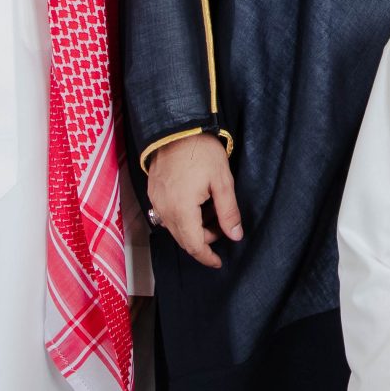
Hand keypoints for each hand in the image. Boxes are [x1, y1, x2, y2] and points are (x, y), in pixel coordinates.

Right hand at [145, 134, 241, 267]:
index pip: (193, 245)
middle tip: (222, 226)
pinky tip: (197, 203)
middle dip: (204, 240)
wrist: (177, 128)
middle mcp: (164, 209)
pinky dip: (183, 217)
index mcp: (182, 209)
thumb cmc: (201, 151)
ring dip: (194, 228)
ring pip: (175, 228)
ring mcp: (156, 201)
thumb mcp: (222, 181)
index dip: (206, 257)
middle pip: (184, 239)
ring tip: (212, 210)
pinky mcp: (153, 193)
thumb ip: (228, 211)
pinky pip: (167, 215)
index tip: (218, 262)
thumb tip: (235, 236)